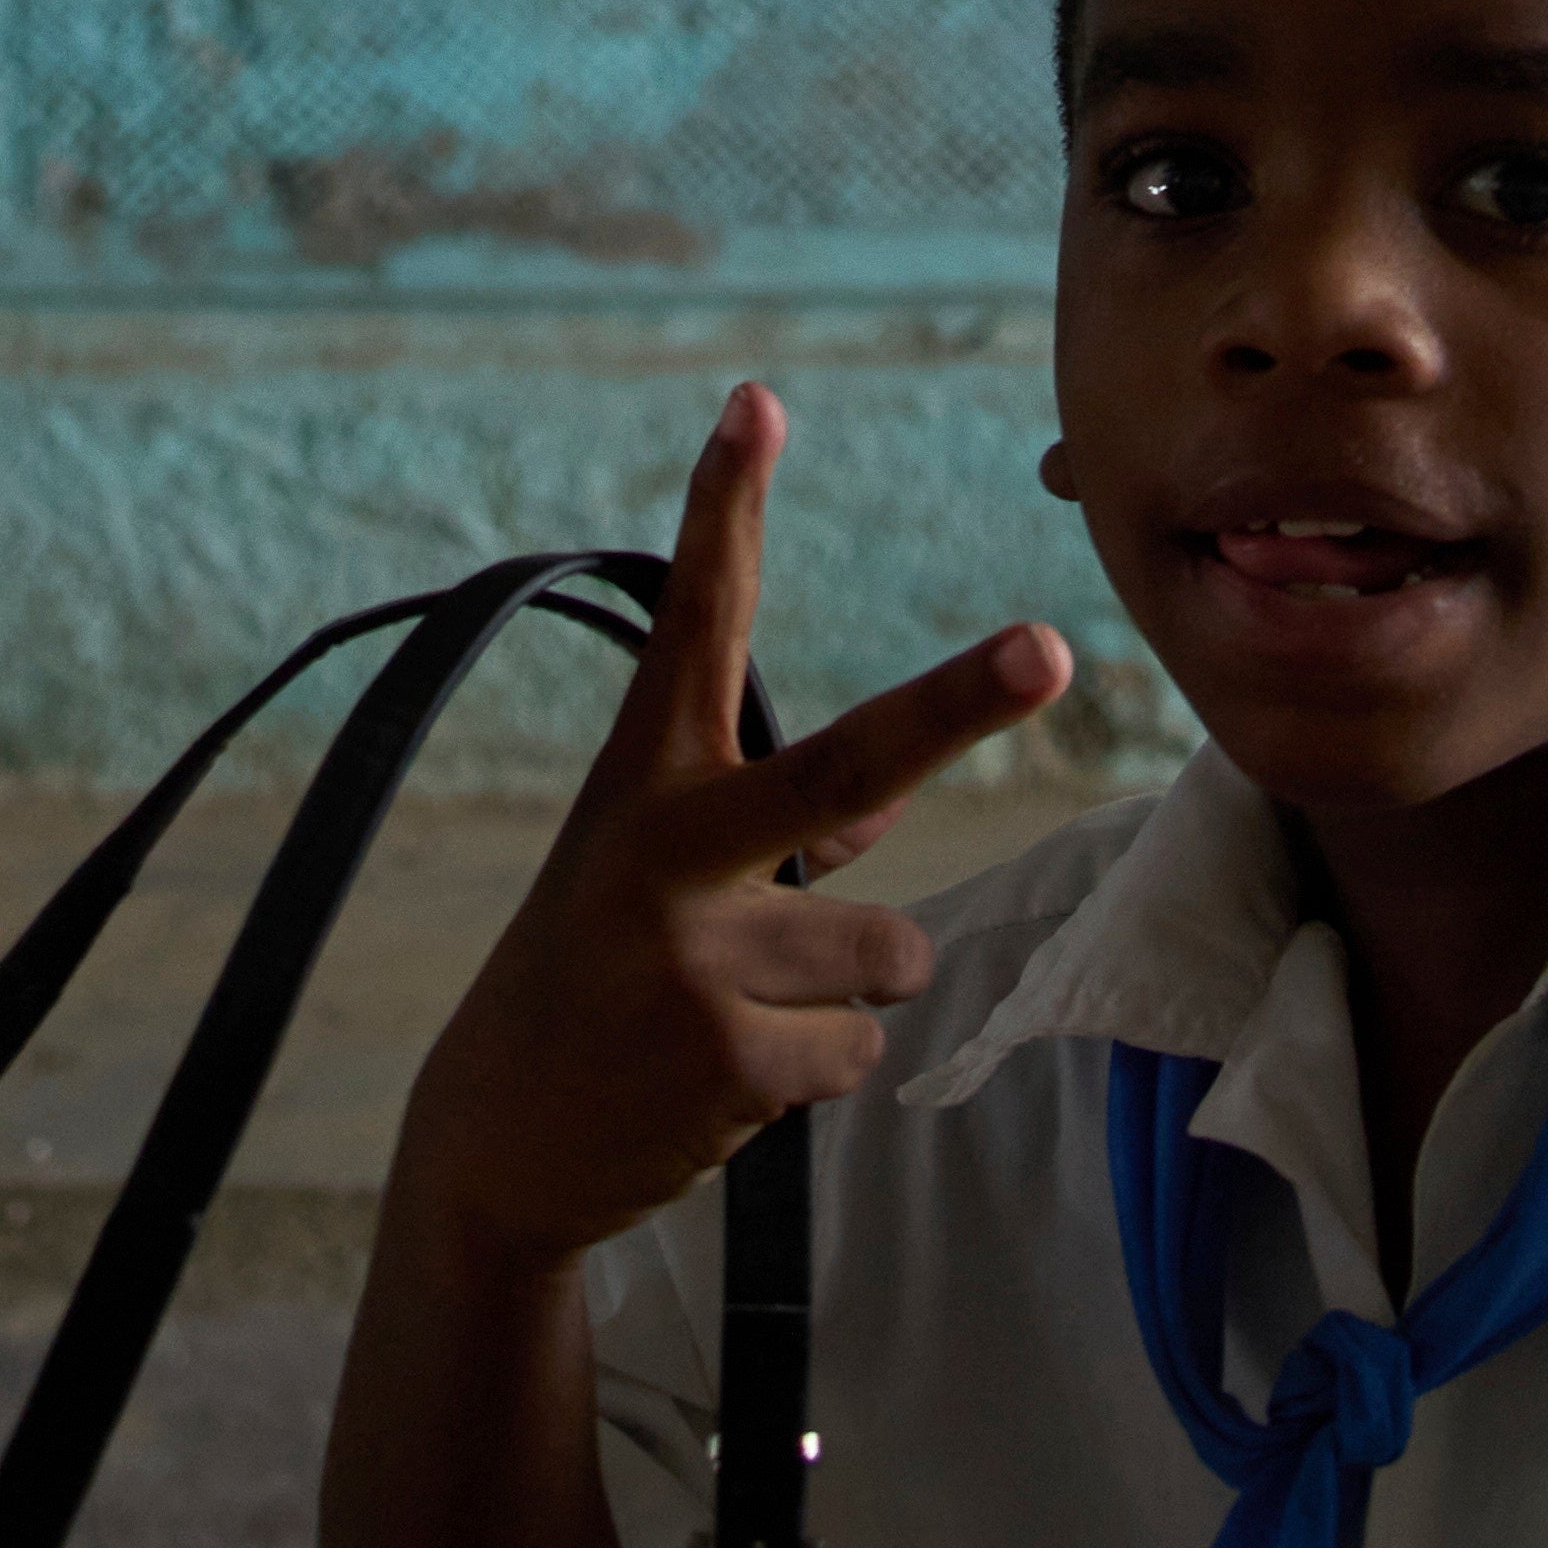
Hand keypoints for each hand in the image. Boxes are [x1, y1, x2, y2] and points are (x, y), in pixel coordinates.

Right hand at [389, 385, 1072, 1292]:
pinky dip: (819, 1072)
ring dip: (846, 991)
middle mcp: (666, 850)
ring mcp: (695, 955)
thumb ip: (774, 827)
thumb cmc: (601, 981)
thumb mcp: (661, 880)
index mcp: (644, 781)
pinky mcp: (727, 1058)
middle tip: (1049, 646)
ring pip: (889, 949)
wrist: (499, 1144)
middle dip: (961, 706)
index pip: (695, 620)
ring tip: (740, 1015)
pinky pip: (863, 1048)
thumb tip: (888, 806)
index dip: (725, 508)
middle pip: (846, 764)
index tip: (758, 402)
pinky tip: (726, 1083)